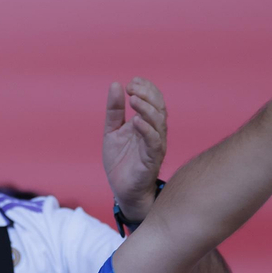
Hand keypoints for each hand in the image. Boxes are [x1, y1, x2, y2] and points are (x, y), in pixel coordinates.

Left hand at [103, 79, 166, 223]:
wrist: (122, 190)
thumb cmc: (121, 161)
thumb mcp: (112, 131)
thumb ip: (114, 110)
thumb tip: (115, 85)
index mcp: (146, 123)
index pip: (153, 100)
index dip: (145, 88)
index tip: (131, 82)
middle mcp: (154, 132)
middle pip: (159, 107)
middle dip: (147, 94)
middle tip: (132, 88)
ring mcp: (155, 145)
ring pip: (159, 122)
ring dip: (147, 109)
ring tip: (133, 99)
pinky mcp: (152, 160)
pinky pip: (154, 142)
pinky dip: (147, 130)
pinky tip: (136, 122)